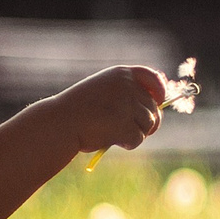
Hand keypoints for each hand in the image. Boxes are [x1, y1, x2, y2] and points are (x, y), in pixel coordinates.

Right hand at [41, 66, 164, 154]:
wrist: (60, 122)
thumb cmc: (78, 110)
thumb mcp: (103, 93)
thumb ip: (126, 96)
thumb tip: (154, 114)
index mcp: (121, 74)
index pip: (153, 78)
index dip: (159, 91)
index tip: (159, 101)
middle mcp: (128, 86)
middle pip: (153, 108)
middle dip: (146, 122)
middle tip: (130, 129)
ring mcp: (128, 105)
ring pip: (148, 124)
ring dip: (135, 133)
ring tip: (114, 133)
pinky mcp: (126, 124)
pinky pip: (138, 139)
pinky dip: (128, 144)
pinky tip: (111, 139)